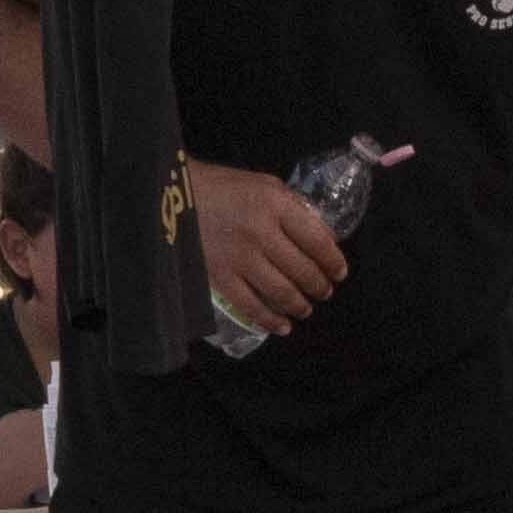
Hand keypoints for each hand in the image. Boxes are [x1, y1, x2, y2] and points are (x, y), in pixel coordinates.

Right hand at [179, 154, 347, 338]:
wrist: (172, 195)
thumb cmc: (222, 187)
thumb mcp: (265, 185)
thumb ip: (294, 209)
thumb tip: (323, 238)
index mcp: (275, 205)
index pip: (317, 240)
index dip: (333, 261)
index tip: (340, 272)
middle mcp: (261, 232)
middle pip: (303, 269)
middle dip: (320, 286)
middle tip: (325, 292)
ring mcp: (240, 257)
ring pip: (282, 291)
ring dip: (300, 305)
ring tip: (306, 308)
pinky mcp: (220, 277)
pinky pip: (251, 306)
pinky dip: (271, 320)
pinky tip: (282, 327)